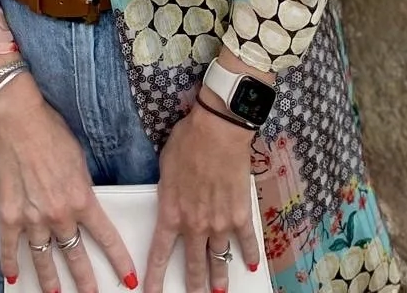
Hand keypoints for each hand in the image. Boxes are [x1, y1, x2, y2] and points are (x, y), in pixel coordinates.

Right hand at [0, 76, 138, 292]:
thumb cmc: (50, 130)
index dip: (118, 260)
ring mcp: (32, 218)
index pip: (105, 237)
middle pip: (75, 255)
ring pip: (44, 258)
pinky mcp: (9, 216)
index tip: (127, 279)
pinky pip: (10, 248)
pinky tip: (12, 277)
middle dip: (85, 281)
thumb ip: (82, 186)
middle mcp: (59, 214)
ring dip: (50, 280)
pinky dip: (9, 264)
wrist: (17, 119)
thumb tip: (82, 202)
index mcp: (81, 198)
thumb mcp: (79, 157)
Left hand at [145, 101, 260, 292]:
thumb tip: (172, 199)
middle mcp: (195, 225)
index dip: (155, 277)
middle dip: (194, 285)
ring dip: (219, 277)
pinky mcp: (240, 214)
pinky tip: (250, 264)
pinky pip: (246, 241)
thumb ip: (168, 191)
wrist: (217, 131)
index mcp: (171, 212)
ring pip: (218, 259)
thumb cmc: (188, 141)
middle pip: (193, 264)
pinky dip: (249, 254)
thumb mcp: (166, 167)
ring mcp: (219, 223)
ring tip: (219, 291)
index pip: (160, 253)